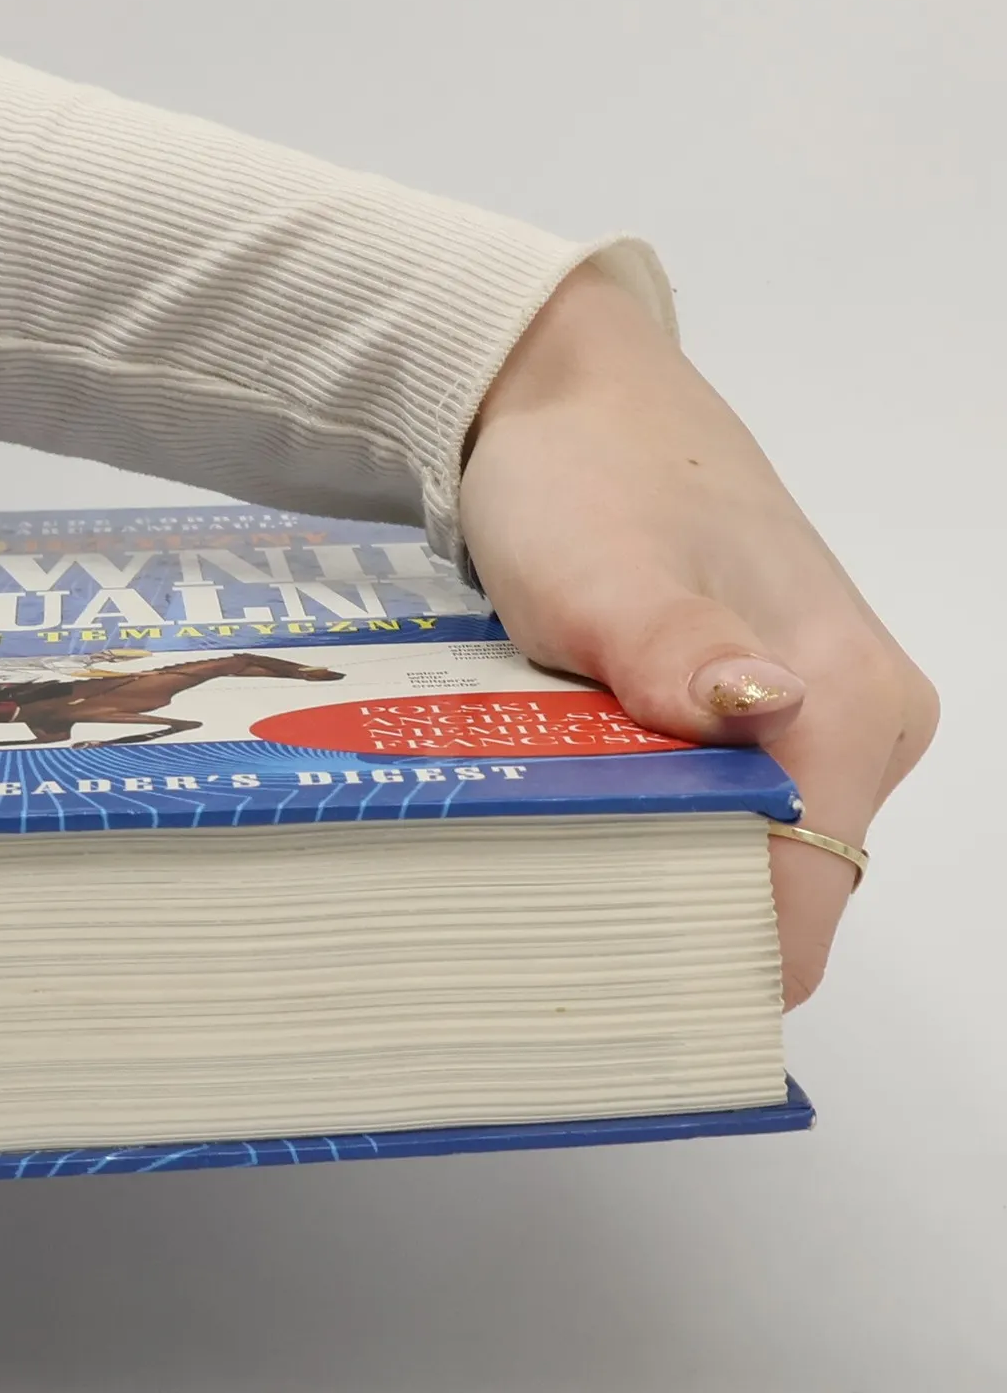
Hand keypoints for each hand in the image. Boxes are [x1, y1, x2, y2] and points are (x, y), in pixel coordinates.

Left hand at [460, 262, 935, 1007]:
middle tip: (537, 927)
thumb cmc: (586, 478)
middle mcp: (854, 723)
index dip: (708, 966)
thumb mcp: (605, 572)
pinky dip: (645, 819)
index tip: (598, 992)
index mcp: (848, 705)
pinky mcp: (761, 708)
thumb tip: (759, 709)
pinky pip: (715, 805)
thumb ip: (674, 651)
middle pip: (774, 891)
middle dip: (665, 922)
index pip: (802, 906)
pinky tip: (570, 808)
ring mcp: (811, 717)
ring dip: (646, 868)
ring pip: (739, 851)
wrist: (571, 401)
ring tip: (541, 864)